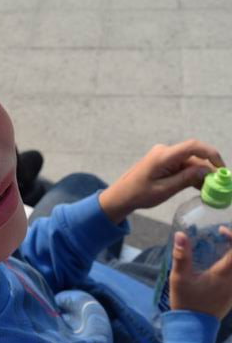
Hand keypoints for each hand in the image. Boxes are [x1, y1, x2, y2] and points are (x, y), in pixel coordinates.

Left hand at [99, 140, 224, 223]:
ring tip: (209, 190)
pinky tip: (198, 187)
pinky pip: (182, 165)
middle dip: (208, 170)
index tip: (221, 169)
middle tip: (218, 186)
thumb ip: (186, 179)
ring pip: (190, 162)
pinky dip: (191, 175)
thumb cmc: (139, 194)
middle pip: (194, 156)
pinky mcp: (164, 162)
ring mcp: (164, 156)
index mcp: (163, 156)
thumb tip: (207, 171)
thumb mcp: (165, 190)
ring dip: (200, 174)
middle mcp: (165, 151)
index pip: (193, 146)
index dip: (211, 154)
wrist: (121, 195)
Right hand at [170, 229, 231, 319]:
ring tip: (219, 248)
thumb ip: (181, 256)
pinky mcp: (231, 295)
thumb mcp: (179, 278)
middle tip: (222, 237)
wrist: (193, 328)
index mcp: (223, 275)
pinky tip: (218, 265)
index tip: (220, 231)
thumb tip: (180, 234)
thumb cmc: (186, 302)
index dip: (231, 237)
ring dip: (231, 256)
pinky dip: (230, 266)